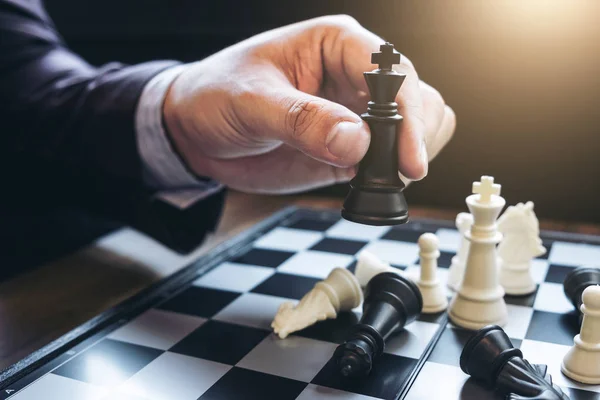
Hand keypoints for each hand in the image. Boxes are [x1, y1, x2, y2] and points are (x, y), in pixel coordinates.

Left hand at [163, 15, 455, 193]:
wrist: (194, 132)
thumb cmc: (214, 96)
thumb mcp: (251, 102)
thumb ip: (303, 120)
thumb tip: (356, 141)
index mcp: (335, 45)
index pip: (393, 73)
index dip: (408, 113)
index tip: (408, 156)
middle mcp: (353, 76)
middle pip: (417, 100)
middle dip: (415, 138)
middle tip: (395, 172)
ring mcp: (354, 113)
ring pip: (414, 128)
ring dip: (409, 155)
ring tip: (382, 177)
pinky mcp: (347, 147)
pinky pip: (387, 159)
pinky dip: (392, 174)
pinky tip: (371, 183)